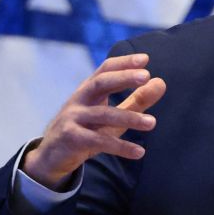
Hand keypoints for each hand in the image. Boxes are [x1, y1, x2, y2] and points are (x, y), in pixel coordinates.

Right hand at [22, 53, 166, 188]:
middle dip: (123, 78)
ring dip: (129, 118)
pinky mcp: (72, 139)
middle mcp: (79, 99)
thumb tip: (161, 82)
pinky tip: (139, 152)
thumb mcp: (113, 115)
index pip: (106, 69)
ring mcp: (73, 118)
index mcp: (89, 90)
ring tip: (152, 123)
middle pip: (101, 83)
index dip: (124, 63)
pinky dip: (120, 147)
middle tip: (146, 76)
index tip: (145, 59)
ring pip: (103, 114)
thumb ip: (137, 100)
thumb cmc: (87, 130)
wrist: (52, 155)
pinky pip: (99, 141)